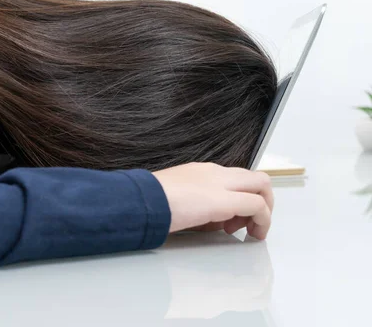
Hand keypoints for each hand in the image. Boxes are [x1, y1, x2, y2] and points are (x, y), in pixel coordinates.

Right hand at [152, 162, 273, 239]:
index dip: (240, 197)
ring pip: (262, 184)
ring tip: (250, 231)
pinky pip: (257, 205)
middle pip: (255, 177)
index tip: (229, 219)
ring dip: (264, 210)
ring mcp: (221, 182)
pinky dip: (262, 220)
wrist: (141, 201)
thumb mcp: (176, 199)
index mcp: (201, 171)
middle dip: (262, 200)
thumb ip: (197, 205)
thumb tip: (212, 222)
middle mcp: (214, 172)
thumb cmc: (149, 202)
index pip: (234, 178)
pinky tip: (253, 234)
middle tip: (251, 223)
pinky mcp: (224, 199)